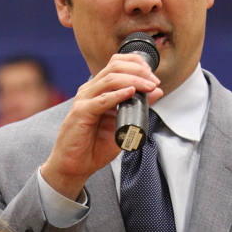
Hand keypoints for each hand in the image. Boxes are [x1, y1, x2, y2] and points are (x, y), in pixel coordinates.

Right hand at [40, 53, 162, 199]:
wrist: (74, 166)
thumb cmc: (93, 148)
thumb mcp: (122, 125)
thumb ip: (138, 108)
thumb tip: (157, 92)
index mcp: (98, 90)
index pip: (117, 64)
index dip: (137, 64)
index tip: (153, 77)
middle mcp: (90, 91)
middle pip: (115, 67)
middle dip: (139, 71)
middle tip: (154, 81)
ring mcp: (84, 100)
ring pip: (110, 79)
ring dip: (133, 80)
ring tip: (148, 87)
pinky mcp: (81, 113)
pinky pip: (102, 100)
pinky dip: (118, 95)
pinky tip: (131, 93)